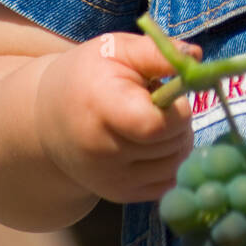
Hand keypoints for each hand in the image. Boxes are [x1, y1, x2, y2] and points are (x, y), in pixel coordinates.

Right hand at [36, 30, 201, 203]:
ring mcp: (111, 180)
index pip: (157, 125)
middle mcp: (104, 152)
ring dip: (178, 140)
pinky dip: (171, 162)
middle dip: (179, 120)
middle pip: (172, 143)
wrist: (49, 119)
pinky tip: (153, 143)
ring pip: (176, 164)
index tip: (167, 91)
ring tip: (155, 121)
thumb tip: (196, 56)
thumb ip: (157, 51)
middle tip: (159, 104)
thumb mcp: (117, 49)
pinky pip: (168, 182)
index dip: (176, 108)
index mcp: (102, 108)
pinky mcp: (120, 195)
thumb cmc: (89, 76)